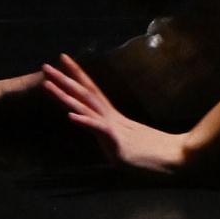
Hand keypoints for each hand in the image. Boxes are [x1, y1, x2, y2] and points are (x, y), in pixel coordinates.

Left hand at [42, 53, 188, 174]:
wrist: (174, 157)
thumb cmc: (151, 153)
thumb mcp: (125, 144)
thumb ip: (112, 137)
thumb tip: (105, 134)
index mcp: (111, 117)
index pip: (91, 91)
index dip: (76, 75)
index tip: (62, 61)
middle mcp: (110, 117)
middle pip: (84, 93)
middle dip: (63, 79)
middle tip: (45, 65)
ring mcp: (113, 127)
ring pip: (86, 107)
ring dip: (65, 95)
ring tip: (47, 84)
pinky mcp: (118, 141)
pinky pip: (99, 129)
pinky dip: (84, 121)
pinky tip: (70, 116)